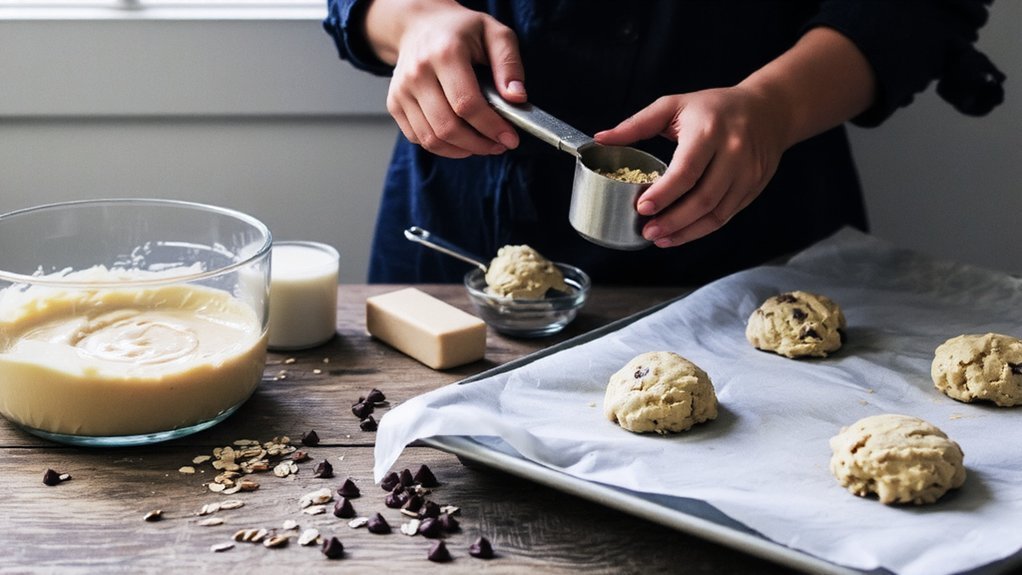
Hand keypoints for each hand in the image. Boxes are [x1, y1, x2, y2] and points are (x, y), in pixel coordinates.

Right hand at [367, 0, 527, 157]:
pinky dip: (443, 147)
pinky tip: (461, 141)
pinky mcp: (394, 104)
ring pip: (432, 139)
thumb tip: (517, 98)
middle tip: (498, 145)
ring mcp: (402, 90)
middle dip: (478, 144)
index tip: (510, 139)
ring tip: (482, 144)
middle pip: (447, 127)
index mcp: (445, 53)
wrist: (420, 25)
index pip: (467, 104)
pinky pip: (419, 139)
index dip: (491, 127)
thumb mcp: (495, 34)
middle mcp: (418, 73)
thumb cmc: (461, 31)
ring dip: (462, 150)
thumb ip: (509, 65)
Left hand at [594, 86, 788, 247]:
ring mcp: (748, 174)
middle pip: (703, 198)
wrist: (768, 110)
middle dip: (673, 220)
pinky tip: (681, 233)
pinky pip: (726, 216)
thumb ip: (636, 124)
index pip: (686, 170)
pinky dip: (702, 230)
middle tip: (647, 231)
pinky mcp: (753, 188)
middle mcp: (734, 153)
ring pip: (716, 213)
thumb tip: (601, 138)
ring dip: (686, 231)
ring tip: (660, 238)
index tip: (642, 208)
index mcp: (710, 131)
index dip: (664, 194)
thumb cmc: (714, 107)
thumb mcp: (674, 105)